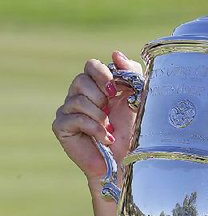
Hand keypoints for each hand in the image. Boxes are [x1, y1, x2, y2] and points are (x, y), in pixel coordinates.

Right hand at [52, 51, 141, 181]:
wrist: (126, 161)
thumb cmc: (132, 132)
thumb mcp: (137, 99)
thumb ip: (131, 75)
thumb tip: (115, 53)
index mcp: (97, 86)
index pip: (91, 65)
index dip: (102, 74)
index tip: (115, 90)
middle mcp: (79, 95)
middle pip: (81, 79)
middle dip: (100, 96)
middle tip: (110, 112)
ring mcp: (68, 110)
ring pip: (78, 99)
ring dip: (99, 115)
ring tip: (109, 128)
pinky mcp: (61, 126)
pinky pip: (75, 118)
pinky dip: (94, 128)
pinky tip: (104, 137)